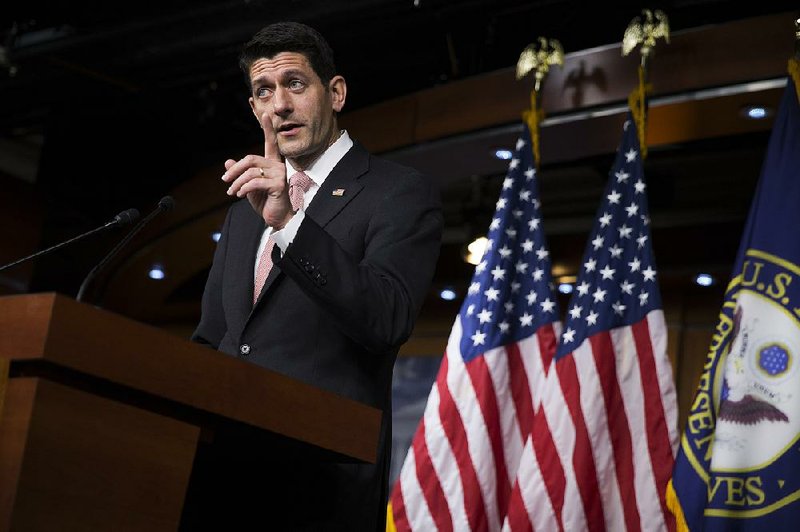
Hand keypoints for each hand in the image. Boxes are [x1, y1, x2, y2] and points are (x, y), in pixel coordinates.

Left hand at [221, 112, 293, 228]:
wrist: (278, 218)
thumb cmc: (266, 202)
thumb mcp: (248, 187)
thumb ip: (240, 174)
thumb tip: (228, 162)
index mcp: (272, 164)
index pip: (270, 143)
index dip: (268, 129)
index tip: (265, 114)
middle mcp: (277, 166)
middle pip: (250, 159)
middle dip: (234, 170)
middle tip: (225, 180)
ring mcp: (279, 175)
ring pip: (250, 172)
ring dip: (237, 183)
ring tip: (232, 192)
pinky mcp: (278, 185)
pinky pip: (255, 182)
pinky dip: (244, 188)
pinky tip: (240, 195)